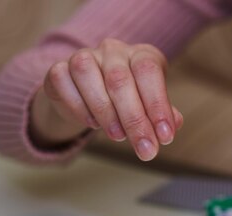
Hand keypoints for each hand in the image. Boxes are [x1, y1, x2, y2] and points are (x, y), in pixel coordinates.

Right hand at [31, 38, 182, 160]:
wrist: (89, 97)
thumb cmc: (129, 101)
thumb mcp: (150, 107)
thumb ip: (163, 115)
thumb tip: (173, 125)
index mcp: (141, 55)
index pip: (149, 71)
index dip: (158, 104)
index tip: (165, 136)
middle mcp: (113, 50)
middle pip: (120, 80)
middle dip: (135, 120)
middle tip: (146, 150)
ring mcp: (83, 56)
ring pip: (88, 76)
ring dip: (105, 112)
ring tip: (118, 136)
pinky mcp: (58, 70)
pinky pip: (63, 83)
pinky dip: (79, 107)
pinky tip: (92, 123)